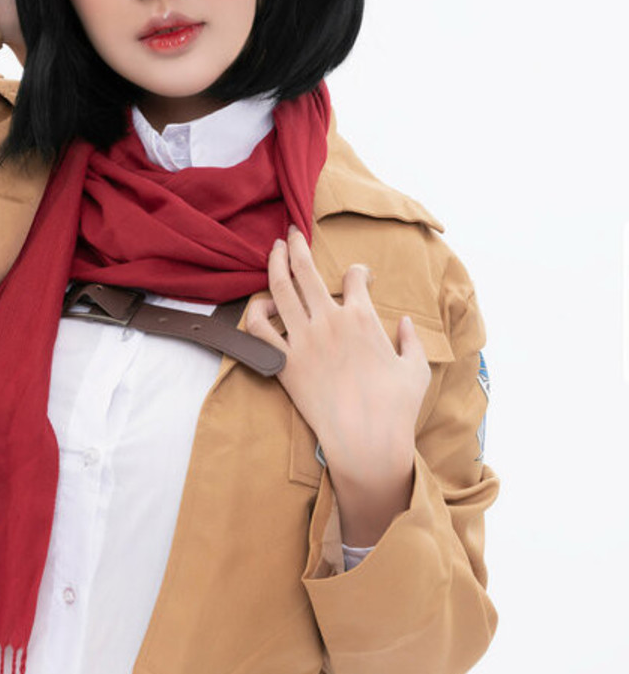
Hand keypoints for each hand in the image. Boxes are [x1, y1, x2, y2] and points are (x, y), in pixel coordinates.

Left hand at [245, 224, 431, 545]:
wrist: (366, 441)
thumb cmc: (396, 408)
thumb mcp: (417, 368)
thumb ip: (411, 340)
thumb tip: (404, 323)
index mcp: (364, 317)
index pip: (355, 277)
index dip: (357, 271)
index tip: (358, 275)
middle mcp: (330, 321)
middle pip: (307, 270)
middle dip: (298, 245)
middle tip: (292, 232)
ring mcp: (303, 340)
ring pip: (280, 289)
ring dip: (275, 264)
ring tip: (273, 250)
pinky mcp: (284, 363)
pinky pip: (260, 329)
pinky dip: (256, 311)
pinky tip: (260, 304)